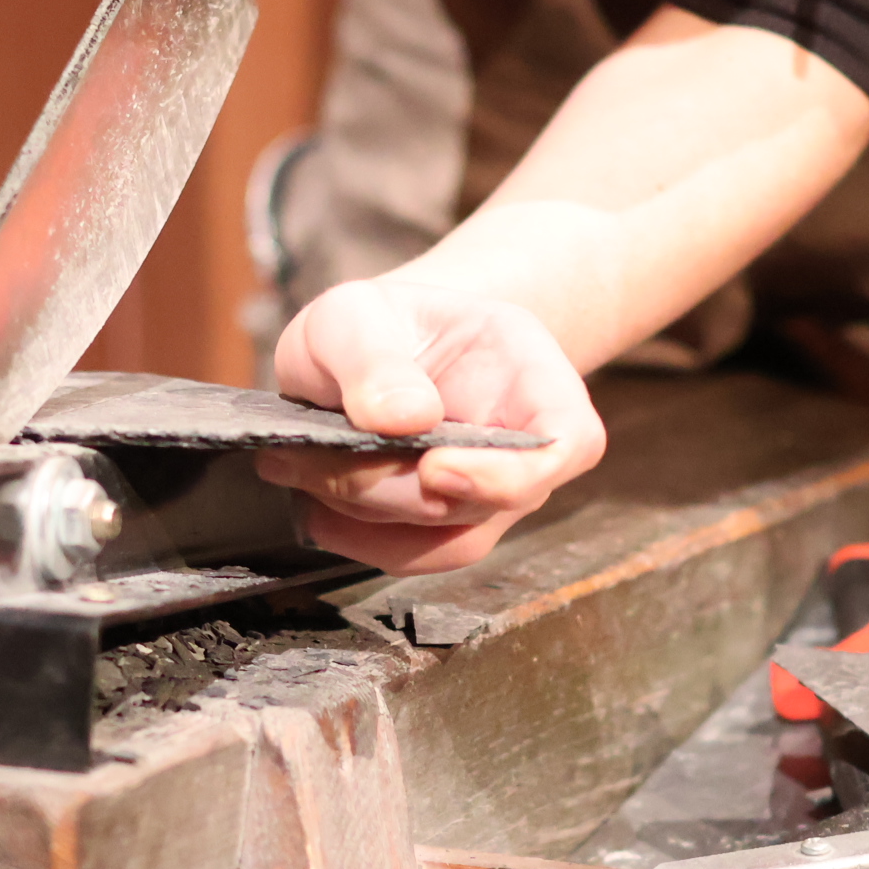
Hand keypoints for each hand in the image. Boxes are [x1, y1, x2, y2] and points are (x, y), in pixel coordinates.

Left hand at [259, 278, 606, 573]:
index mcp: (531, 376)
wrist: (363, 353)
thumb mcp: (353, 313)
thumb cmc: (375, 326)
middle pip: (485, 501)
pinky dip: (352, 536)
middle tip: (314, 451)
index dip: (512, 473)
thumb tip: (404, 417)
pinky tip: (310, 498)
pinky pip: (408, 555)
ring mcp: (487, 496)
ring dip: (365, 514)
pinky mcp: (439, 528)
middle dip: (392, 484)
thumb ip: (372, 355)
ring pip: (444, 540)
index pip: (568, 441)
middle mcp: (522, 449)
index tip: (434, 467)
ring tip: (299, 466)